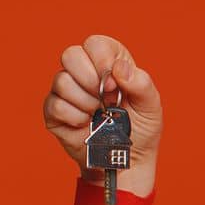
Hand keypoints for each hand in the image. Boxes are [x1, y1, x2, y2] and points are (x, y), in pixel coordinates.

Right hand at [43, 34, 162, 196]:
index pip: (95, 44)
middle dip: (89, 78)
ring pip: (61, 81)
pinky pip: (55, 105)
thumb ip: (141, 83)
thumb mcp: (151, 106)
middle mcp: (84, 72)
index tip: (114, 83)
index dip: (102, 60)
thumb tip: (118, 69)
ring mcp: (66, 92)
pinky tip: (86, 125)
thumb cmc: (140, 129)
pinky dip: (75, 118)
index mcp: (108, 63)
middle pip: (70, 54)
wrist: (127, 161)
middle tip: (105, 99)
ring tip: (98, 115)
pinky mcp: (53, 112)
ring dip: (85, 102)